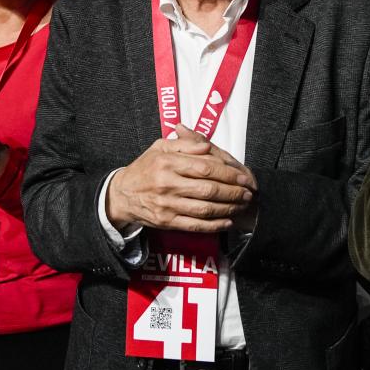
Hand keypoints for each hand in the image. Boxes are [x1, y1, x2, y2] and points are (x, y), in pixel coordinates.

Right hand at [105, 126, 256, 232]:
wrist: (122, 195)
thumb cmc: (145, 168)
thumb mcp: (160, 147)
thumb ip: (185, 144)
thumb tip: (206, 146)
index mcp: (167, 162)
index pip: (204, 167)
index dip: (227, 173)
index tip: (242, 176)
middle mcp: (167, 184)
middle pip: (208, 189)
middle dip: (233, 192)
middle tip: (248, 192)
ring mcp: (167, 205)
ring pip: (205, 209)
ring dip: (228, 208)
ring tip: (242, 205)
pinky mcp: (167, 222)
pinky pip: (195, 225)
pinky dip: (214, 225)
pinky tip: (227, 221)